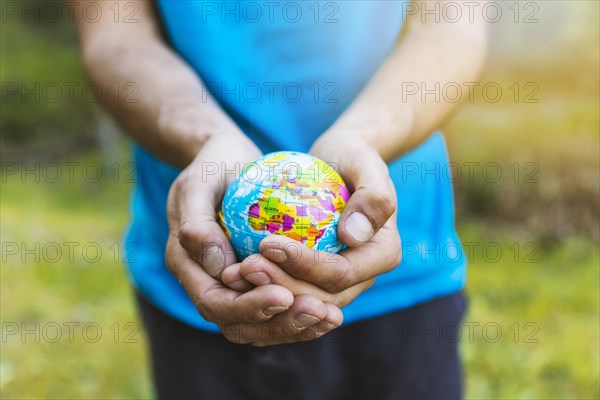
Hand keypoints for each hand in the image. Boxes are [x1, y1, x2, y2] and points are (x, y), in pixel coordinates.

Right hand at [165, 133, 342, 345]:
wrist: (228, 159)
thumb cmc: (213, 164)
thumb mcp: (199, 183)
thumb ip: (197, 224)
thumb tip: (217, 268)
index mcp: (187, 265)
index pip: (215, 303)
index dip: (248, 307)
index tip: (284, 296)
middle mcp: (208, 283)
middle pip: (240, 325)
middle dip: (280, 324)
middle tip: (319, 312)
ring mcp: (233, 285)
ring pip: (260, 325)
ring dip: (295, 326)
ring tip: (331, 316)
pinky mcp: (256, 280)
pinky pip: (276, 307)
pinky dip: (301, 312)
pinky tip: (331, 307)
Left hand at [222, 137, 400, 303]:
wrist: (339, 161)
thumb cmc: (352, 156)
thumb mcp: (365, 162)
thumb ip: (373, 197)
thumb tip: (353, 237)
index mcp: (383, 254)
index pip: (341, 274)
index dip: (304, 266)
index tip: (267, 244)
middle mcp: (364, 275)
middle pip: (321, 297)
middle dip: (281, 286)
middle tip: (245, 267)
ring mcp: (341, 280)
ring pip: (303, 301)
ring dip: (268, 291)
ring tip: (236, 273)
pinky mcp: (317, 277)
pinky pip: (291, 288)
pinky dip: (265, 285)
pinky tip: (236, 273)